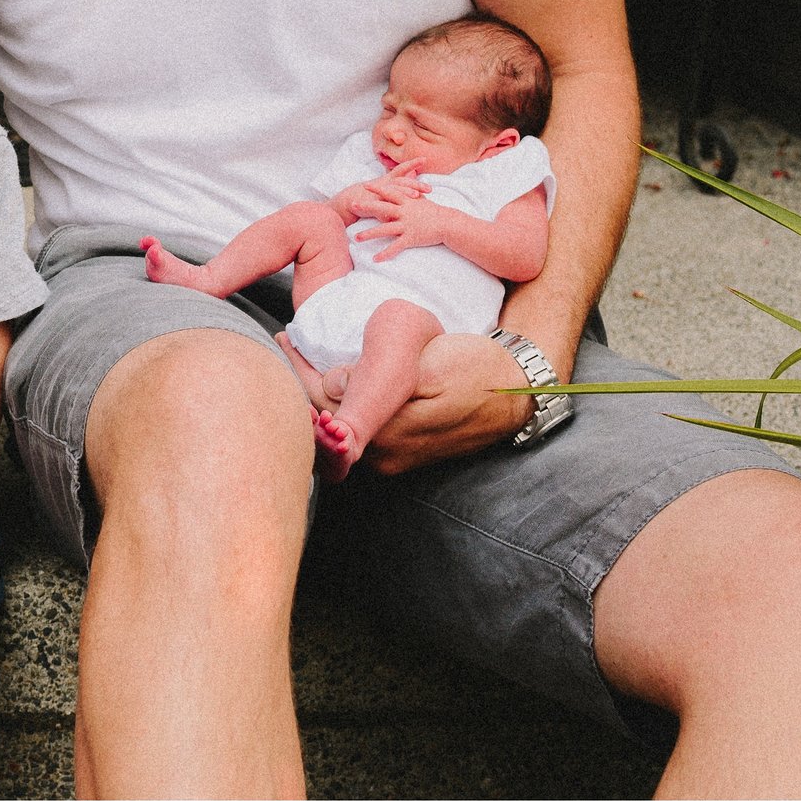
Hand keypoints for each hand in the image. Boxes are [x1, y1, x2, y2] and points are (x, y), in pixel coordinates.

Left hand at [304, 330, 532, 475]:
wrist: (516, 391)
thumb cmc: (475, 369)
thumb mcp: (428, 360)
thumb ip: (377, 375)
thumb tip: (332, 383)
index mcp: (389, 431)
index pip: (323, 408)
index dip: (298, 374)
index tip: (284, 342)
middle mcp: (385, 455)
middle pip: (325, 422)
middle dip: (302, 384)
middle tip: (288, 346)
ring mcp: (393, 458)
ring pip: (340, 427)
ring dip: (319, 396)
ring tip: (304, 358)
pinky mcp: (401, 453)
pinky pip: (358, 429)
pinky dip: (340, 405)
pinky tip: (333, 380)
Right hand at [335, 165, 428, 221]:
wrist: (349, 201)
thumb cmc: (370, 194)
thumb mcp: (385, 185)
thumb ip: (399, 180)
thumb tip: (413, 174)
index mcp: (388, 179)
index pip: (402, 169)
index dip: (413, 163)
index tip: (424, 159)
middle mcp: (384, 185)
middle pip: (402, 182)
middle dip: (416, 184)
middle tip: (430, 188)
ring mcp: (378, 194)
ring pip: (393, 191)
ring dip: (405, 192)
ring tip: (416, 195)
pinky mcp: (371, 204)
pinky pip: (382, 207)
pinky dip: (390, 212)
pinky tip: (398, 215)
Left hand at [358, 195, 464, 261]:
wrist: (448, 224)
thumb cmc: (435, 212)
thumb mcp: (422, 200)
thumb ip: (412, 193)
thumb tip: (409, 184)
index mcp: (407, 202)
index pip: (390, 193)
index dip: (377, 189)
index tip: (364, 186)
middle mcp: (405, 212)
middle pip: (382, 207)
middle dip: (366, 206)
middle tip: (352, 205)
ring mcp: (407, 225)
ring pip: (384, 229)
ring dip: (369, 234)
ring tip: (356, 238)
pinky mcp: (411, 238)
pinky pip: (395, 247)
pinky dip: (385, 253)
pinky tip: (375, 259)